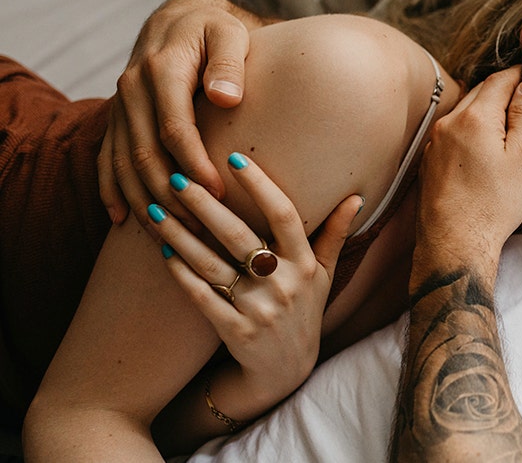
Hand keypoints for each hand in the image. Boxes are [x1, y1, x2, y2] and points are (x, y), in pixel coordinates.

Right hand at [99, 0, 257, 226]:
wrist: (179, 18)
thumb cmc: (214, 29)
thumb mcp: (229, 34)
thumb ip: (229, 63)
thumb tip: (226, 97)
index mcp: (161, 70)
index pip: (174, 128)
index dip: (195, 163)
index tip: (218, 192)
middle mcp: (132, 90)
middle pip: (144, 153)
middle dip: (171, 194)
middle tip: (200, 226)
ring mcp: (121, 105)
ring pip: (123, 162)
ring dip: (144, 201)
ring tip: (171, 235)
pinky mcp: (118, 117)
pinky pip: (107, 158)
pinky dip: (112, 190)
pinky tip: (122, 219)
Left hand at [147, 152, 361, 404]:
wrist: (285, 372)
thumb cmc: (304, 312)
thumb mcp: (324, 275)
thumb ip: (334, 234)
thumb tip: (355, 196)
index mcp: (305, 265)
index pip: (285, 215)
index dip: (261, 186)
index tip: (236, 158)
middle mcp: (284, 285)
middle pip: (240, 237)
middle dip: (207, 205)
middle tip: (180, 177)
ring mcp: (259, 310)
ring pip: (213, 265)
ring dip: (182, 236)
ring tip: (157, 209)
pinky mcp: (234, 331)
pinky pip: (202, 297)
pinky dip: (181, 273)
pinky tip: (163, 250)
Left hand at [415, 67, 521, 279]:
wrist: (454, 243)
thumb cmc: (494, 205)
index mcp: (475, 117)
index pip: (499, 79)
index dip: (520, 76)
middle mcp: (449, 123)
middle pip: (479, 92)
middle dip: (502, 91)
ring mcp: (435, 142)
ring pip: (464, 112)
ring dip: (485, 112)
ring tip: (507, 127)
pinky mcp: (429, 160)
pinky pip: (453, 133)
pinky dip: (470, 131)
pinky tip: (484, 151)